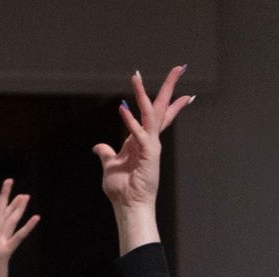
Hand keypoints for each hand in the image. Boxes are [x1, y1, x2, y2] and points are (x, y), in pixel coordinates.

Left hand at [0, 179, 38, 276]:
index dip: (1, 204)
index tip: (8, 193)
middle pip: (4, 215)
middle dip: (9, 199)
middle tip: (15, 184)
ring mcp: (1, 245)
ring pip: (10, 221)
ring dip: (18, 208)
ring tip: (26, 196)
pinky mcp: (3, 253)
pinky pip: (16, 237)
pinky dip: (26, 227)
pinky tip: (36, 218)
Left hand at [93, 66, 193, 232]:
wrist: (129, 207)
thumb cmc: (122, 190)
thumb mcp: (110, 165)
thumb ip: (106, 153)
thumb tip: (98, 147)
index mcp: (142, 141)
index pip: (157, 115)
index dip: (168, 101)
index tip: (180, 88)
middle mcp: (150, 141)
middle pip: (161, 108)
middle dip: (170, 87)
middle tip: (179, 67)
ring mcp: (151, 147)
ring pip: (150, 114)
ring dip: (143, 94)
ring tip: (136, 76)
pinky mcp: (148, 156)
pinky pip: (138, 134)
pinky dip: (130, 121)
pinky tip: (121, 107)